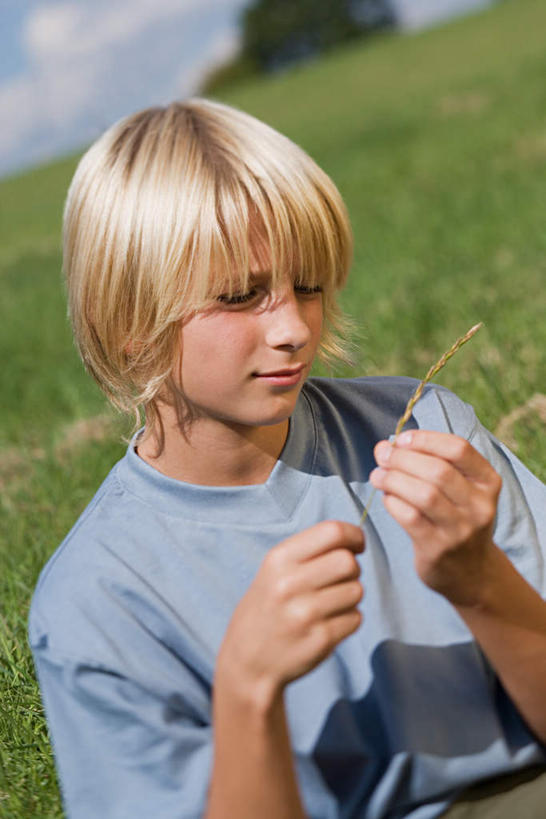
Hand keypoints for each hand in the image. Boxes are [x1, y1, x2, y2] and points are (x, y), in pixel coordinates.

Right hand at [217, 521, 363, 705]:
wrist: (247, 662)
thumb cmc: (267, 608)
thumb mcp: (273, 571)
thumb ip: (309, 552)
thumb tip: (354, 539)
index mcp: (278, 559)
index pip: (332, 532)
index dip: (354, 535)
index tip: (356, 545)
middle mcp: (290, 584)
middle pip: (348, 562)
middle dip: (352, 569)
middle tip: (340, 578)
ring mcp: (305, 614)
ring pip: (356, 590)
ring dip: (350, 595)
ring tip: (329, 604)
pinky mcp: (321, 639)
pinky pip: (356, 618)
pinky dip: (349, 619)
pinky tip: (328, 623)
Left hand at [370, 430, 501, 606]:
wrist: (470, 572)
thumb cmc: (456, 518)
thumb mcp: (460, 489)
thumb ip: (428, 463)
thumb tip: (385, 446)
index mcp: (487, 482)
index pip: (459, 449)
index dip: (426, 439)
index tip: (401, 439)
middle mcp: (479, 505)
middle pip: (438, 471)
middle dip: (403, 458)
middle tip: (382, 455)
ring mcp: (461, 529)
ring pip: (424, 494)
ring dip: (393, 479)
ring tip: (377, 475)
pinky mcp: (438, 548)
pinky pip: (410, 518)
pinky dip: (393, 502)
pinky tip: (386, 498)